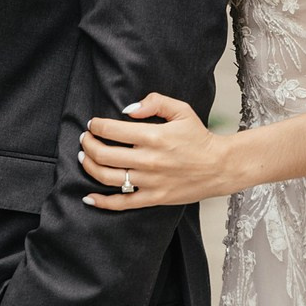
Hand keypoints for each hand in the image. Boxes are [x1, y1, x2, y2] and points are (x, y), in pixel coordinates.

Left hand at [79, 92, 235, 209]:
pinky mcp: (154, 198)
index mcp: (153, 136)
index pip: (111, 130)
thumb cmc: (199, 138)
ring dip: (89, 167)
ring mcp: (150, 182)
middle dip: (88, 144)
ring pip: (108, 178)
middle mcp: (149, 160)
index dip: (96, 126)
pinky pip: (122, 203)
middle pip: (104, 154)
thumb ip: (154, 102)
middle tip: (85, 139)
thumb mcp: (181, 110)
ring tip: (84, 157)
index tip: (92, 124)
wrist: (220, 167)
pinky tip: (88, 197)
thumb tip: (127, 110)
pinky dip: (102, 202)